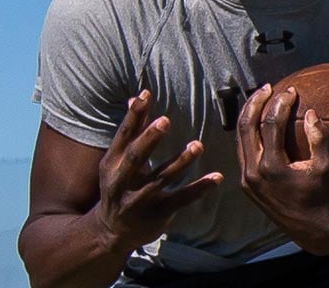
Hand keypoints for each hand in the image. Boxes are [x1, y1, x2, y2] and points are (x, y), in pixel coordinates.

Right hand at [95, 90, 222, 252]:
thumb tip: (135, 97)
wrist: (111, 232)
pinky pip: (182, 199)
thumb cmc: (119, 184)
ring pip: (162, 178)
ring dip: (181, 162)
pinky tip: (217, 177)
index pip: (123, 135)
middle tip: (165, 121)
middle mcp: (123, 181)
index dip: (133, 116)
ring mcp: (140, 199)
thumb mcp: (118, 159)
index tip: (145, 95)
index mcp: (112, 163)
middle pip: (136, 157)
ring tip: (197, 145)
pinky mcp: (158, 213)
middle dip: (150, 139)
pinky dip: (199, 188)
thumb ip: (132, 130)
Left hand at [237, 84, 328, 253]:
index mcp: (271, 168)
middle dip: (255, 102)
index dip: (280, 104)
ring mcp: (247, 180)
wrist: (316, 233)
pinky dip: (248, 133)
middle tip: (268, 87)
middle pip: (246, 127)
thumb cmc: (325, 199)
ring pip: (239, 139)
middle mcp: (253, 173)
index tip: (292, 90)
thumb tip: (310, 113)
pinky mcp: (247, 185)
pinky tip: (258, 122)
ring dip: (248, 115)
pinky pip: (243, 151)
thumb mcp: (327, 168)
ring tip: (261, 98)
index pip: (270, 125)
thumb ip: (319, 138)